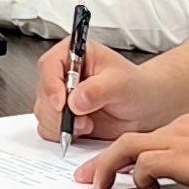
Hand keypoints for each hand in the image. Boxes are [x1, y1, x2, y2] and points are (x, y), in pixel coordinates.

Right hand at [37, 36, 168, 141]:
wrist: (144, 106)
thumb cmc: (135, 86)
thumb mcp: (121, 83)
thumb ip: (98, 90)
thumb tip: (75, 100)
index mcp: (74, 54)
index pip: (49, 65)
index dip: (52, 85)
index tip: (62, 103)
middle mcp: (62, 74)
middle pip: (43, 92)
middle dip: (60, 112)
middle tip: (83, 120)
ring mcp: (60, 96)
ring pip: (43, 113)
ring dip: (62, 124)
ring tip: (87, 124)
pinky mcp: (60, 116)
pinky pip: (48, 128)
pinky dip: (62, 134)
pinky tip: (82, 130)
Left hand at [76, 112, 188, 188]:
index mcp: (187, 127)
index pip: (147, 138)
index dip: (125, 155)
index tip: (114, 168)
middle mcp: (178, 130)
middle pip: (128, 140)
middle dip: (102, 160)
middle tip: (86, 177)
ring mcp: (178, 142)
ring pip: (127, 148)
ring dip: (107, 168)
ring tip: (96, 186)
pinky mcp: (182, 158)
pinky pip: (145, 164)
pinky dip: (136, 178)